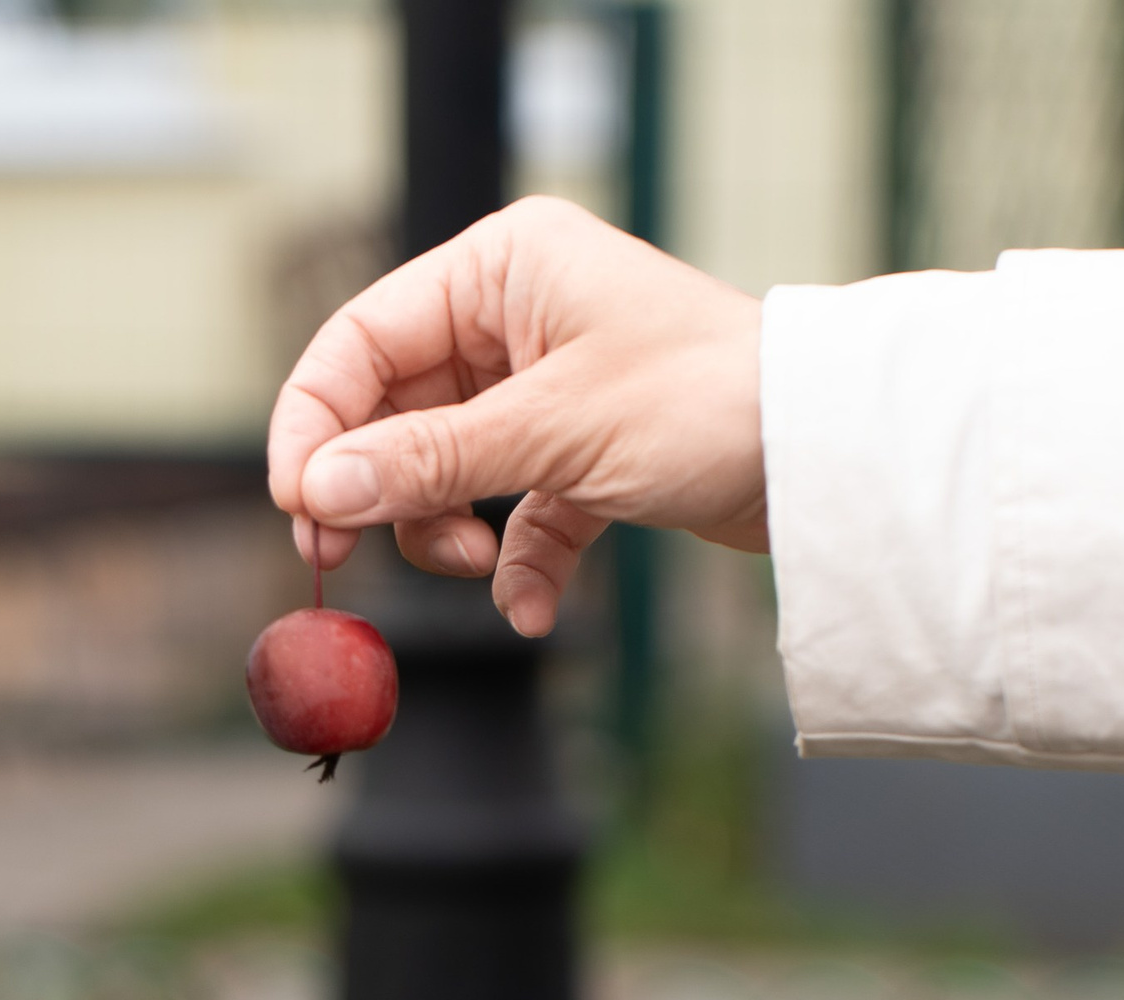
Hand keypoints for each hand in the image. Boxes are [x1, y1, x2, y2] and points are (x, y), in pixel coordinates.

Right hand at [267, 195, 765, 635]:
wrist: (826, 455)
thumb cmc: (705, 402)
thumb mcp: (548, 433)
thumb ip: (424, 463)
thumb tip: (319, 490)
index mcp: (499, 268)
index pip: (360, 342)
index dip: (314, 424)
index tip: (297, 504)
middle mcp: (513, 314)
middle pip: (389, 413)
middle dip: (372, 491)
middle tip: (338, 555)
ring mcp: (542, 388)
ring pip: (438, 472)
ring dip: (443, 534)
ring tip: (479, 567)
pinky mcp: (576, 456)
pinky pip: (508, 516)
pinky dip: (516, 567)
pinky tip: (533, 607)